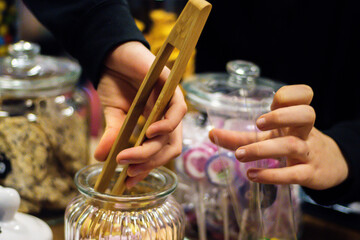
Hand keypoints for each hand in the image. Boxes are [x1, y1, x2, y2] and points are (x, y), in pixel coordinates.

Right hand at [94, 41, 186, 187]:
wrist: (113, 56)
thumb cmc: (115, 84)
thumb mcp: (112, 114)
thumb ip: (113, 135)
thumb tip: (100, 158)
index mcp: (155, 126)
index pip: (158, 153)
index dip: (146, 168)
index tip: (128, 182)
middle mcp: (166, 118)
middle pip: (168, 149)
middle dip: (149, 164)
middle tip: (128, 172)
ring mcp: (171, 103)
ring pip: (174, 135)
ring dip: (153, 151)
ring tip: (131, 157)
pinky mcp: (171, 86)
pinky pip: (178, 110)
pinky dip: (166, 125)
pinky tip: (149, 132)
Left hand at [209, 84, 347, 189]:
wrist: (329, 166)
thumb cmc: (294, 143)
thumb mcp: (272, 136)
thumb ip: (242, 136)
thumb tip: (211, 134)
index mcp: (296, 117)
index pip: (304, 95)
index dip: (291, 94)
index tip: (274, 101)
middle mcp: (305, 131)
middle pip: (305, 115)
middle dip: (280, 116)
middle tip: (258, 124)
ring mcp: (309, 153)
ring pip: (293, 146)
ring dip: (263, 149)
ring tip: (240, 155)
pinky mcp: (310, 175)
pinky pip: (294, 175)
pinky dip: (271, 175)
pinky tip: (252, 175)